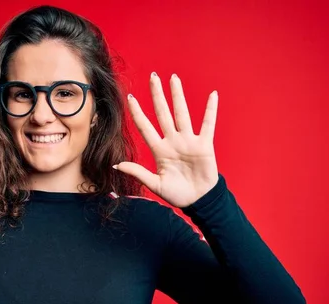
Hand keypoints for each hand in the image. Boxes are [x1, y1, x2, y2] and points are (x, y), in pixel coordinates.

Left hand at [114, 72, 218, 208]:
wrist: (198, 201)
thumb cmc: (177, 194)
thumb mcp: (155, 184)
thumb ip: (138, 172)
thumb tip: (116, 165)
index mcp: (159, 150)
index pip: (145, 127)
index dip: (138, 113)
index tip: (130, 97)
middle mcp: (172, 141)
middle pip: (163, 113)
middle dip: (157, 95)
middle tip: (153, 77)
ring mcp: (188, 141)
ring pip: (182, 113)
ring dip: (178, 96)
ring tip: (174, 79)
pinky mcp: (204, 145)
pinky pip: (208, 124)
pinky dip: (210, 110)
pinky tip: (212, 95)